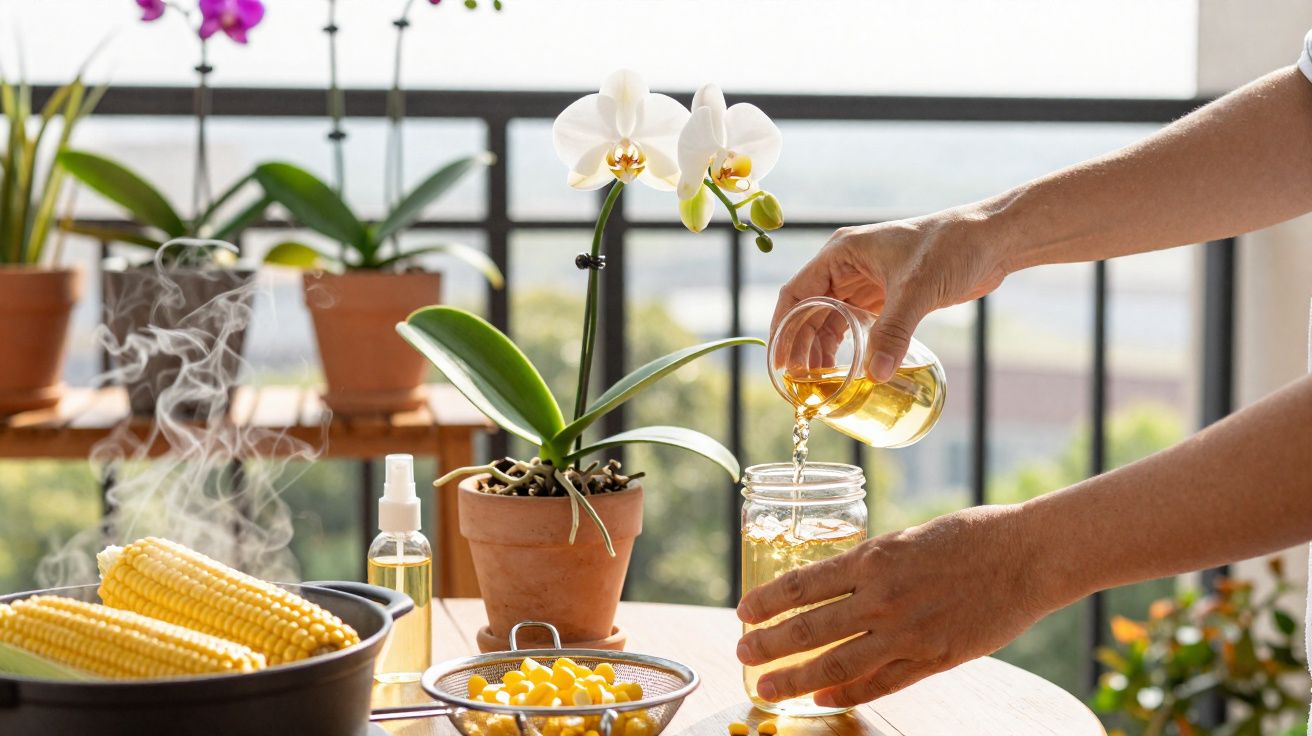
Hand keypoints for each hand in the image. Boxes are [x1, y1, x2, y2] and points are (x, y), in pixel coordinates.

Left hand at [735, 505, 1067, 707]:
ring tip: (767, 688)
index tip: (744, 612)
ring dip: (795, 678)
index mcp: (874, 558)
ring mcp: (908, 633)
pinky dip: (847, 692)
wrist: (1028, 556)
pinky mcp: (935, 658)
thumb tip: (839, 583)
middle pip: (809, 628)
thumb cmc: (971, 536)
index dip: (767, 601)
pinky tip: (823, 698)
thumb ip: (873, 564)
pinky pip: (881, 682)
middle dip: (768, 644)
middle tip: (741, 652)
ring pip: (837, 663)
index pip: (803, 584)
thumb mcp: (909, 537)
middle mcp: (884, 598)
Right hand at [771, 212, 1009, 381]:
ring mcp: (865, 281)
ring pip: (831, 320)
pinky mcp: (885, 296)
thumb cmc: (952, 247)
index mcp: (841, 252)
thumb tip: (875, 375)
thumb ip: (894, 332)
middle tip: (802, 383)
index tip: (780, 363)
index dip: (783, 329)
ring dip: (823, 350)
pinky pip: (854, 325)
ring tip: (821, 384)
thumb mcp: (917, 289)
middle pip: (810, 311)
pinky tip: (847, 370)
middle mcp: (846, 266)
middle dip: (803, 347)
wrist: (991, 240)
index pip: (796, 293)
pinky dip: (847, 347)